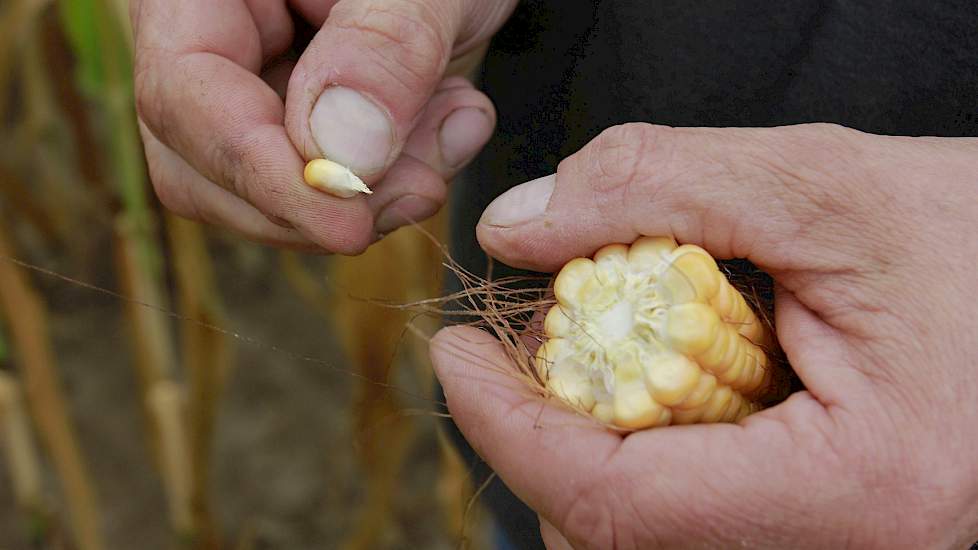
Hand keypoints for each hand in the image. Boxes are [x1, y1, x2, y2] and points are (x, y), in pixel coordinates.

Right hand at [131, 0, 515, 250]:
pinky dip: (395, 182)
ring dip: (368, 197)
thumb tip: (336, 157)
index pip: (181, 94)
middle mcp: (209, 41)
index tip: (345, 223)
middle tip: (423, 186)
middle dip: (317, 202)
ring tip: (451, 133)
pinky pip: (321, 192)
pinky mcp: (299, 126)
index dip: (258, 173)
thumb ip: (384, 48)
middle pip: (201, 166)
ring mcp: (250, 87)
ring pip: (261, 196)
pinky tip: (451, 128)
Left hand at [431, 123, 977, 548]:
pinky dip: (644, 455)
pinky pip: (696, 520)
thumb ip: (658, 187)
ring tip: (590, 353)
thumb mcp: (822, 186)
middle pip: (621, 537)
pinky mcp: (827, 530)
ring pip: (650, 537)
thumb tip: (520, 226)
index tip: (457, 355)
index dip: (509, 428)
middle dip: (543, 437)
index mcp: (861, 492)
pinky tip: (654, 385)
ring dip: (588, 447)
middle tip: (526, 342)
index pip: (615, 501)